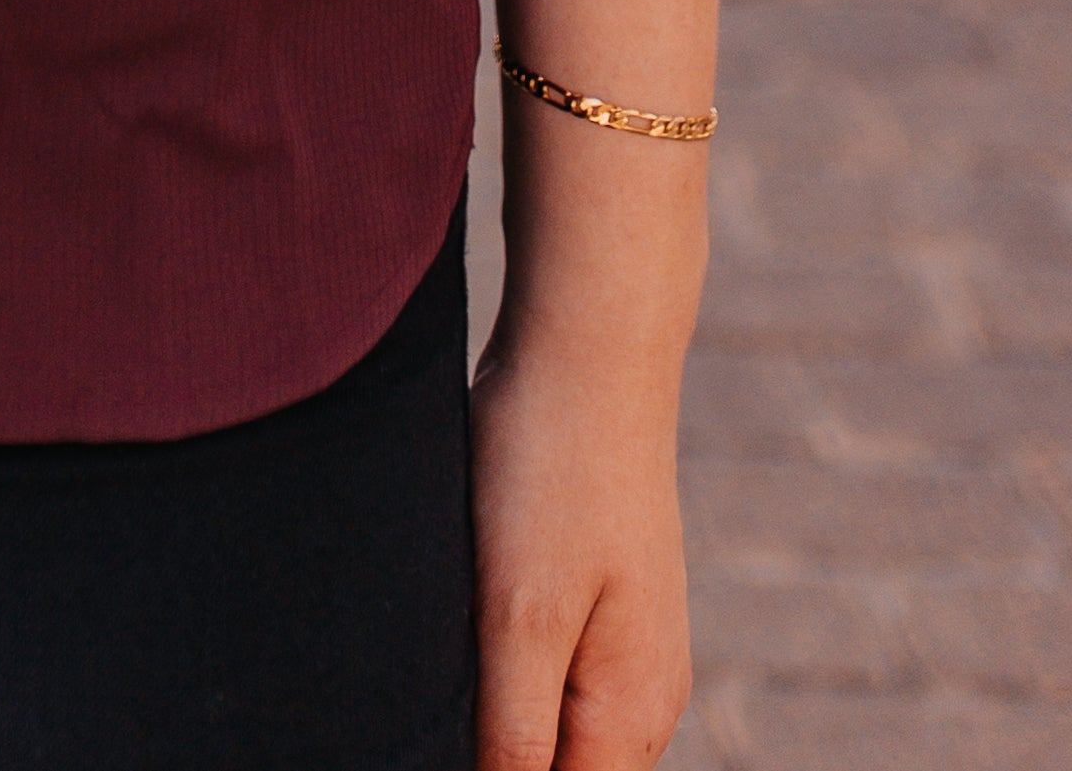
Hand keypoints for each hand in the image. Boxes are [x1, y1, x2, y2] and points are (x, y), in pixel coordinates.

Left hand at [469, 322, 692, 770]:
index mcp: (631, 718)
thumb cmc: (553, 471)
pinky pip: (549, 676)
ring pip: (552, 730)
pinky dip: (501, 671)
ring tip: (442, 655)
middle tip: (428, 691)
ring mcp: (626, 648)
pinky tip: (458, 627)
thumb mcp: (520, 613)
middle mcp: (643, 698)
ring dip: (492, 718)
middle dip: (491, 755)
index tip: (436, 729)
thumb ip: (514, 733)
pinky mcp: (596, 600)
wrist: (588, 343)